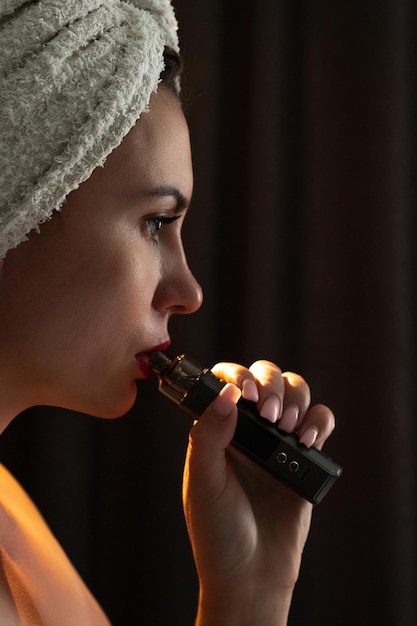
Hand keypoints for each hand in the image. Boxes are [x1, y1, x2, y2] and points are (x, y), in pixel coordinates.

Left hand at [182, 360, 334, 625]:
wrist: (251, 574)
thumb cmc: (217, 531)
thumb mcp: (201, 482)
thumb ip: (208, 435)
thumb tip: (225, 393)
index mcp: (217, 429)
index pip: (228, 382)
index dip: (238, 377)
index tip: (246, 395)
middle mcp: (248, 429)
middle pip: (266, 377)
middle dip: (271, 385)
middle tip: (269, 416)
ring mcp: (278, 441)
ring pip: (295, 391)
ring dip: (295, 398)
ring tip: (287, 429)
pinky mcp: (304, 458)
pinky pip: (320, 422)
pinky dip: (319, 421)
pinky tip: (308, 440)